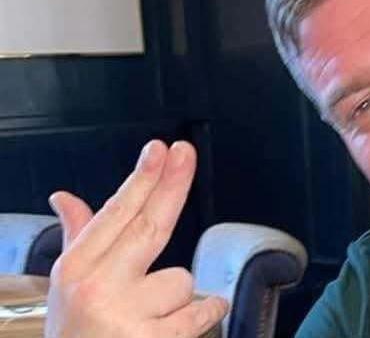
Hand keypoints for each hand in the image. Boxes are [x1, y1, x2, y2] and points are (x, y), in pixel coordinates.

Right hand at [44, 140, 227, 337]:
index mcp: (77, 268)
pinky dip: (205, 313)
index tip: (160, 150)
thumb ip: (78, 237)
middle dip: (172, 186)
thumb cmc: (75, 331)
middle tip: (186, 153)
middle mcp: (98, 287)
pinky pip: (201, 312)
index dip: (142, 179)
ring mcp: (125, 315)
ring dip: (177, 296)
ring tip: (150, 316)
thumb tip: (65, 197)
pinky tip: (192, 318)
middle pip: (149, 226)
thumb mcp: (66, 285)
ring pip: (183, 279)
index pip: (116, 214)